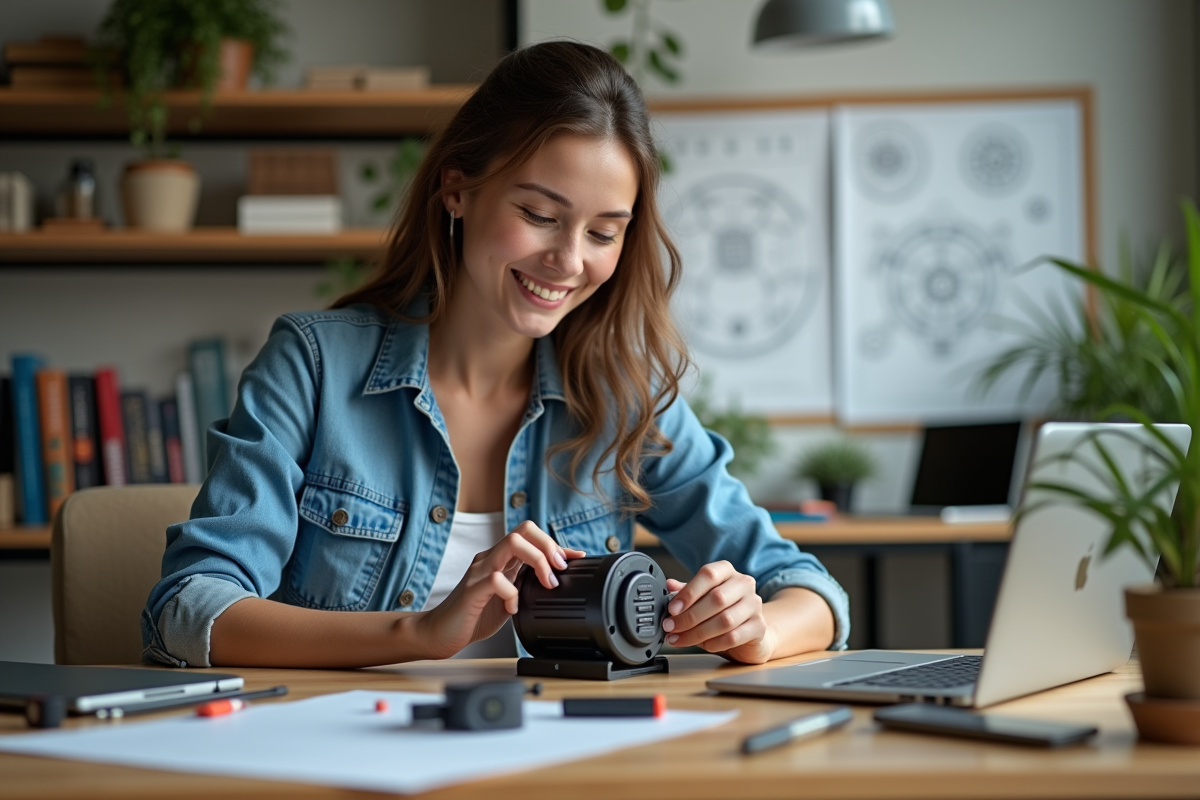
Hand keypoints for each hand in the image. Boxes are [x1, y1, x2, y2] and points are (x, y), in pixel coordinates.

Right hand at [415, 520, 584, 658]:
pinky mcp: (472, 589)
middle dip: (549, 546)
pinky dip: (512, 595)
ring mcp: (480, 571)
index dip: (557, 544)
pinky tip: (513, 609)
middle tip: (559, 571)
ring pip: (513, 544)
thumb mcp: (509, 597)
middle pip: (524, 529)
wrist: (440, 633)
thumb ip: (525, 585)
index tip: (577, 557)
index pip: (530, 535)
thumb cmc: (474, 615)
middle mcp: (491, 558)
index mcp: (501, 559)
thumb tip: (556, 582)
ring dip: (538, 561)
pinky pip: (497, 580)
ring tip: (545, 584)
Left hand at [662, 561, 774, 663]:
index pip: (709, 574)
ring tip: (680, 639)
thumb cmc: (722, 610)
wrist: (749, 630)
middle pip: (717, 599)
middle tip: (671, 628)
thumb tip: (669, 585)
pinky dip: (714, 643)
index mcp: (727, 571)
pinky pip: (734, 636)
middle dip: (689, 617)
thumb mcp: (702, 597)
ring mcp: (755, 604)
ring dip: (698, 633)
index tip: (672, 609)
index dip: (689, 592)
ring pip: (725, 620)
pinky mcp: (759, 626)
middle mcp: (744, 584)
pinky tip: (703, 645)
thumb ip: (686, 591)